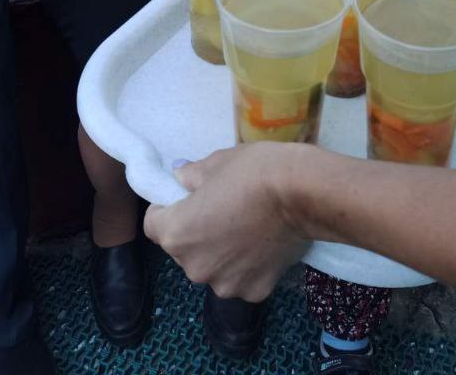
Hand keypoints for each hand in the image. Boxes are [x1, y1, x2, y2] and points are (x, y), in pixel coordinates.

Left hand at [144, 144, 309, 299]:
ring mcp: (225, 285)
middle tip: (222, 208)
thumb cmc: (253, 171)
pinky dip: (248, 265)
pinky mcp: (254, 292)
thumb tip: (179, 177)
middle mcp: (194, 267)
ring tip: (248, 227)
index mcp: (176, 233)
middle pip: (183, 248)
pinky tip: (265, 243)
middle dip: (195, 231)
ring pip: (213, 266)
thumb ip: (190, 176)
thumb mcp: (216, 162)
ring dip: (221, 252)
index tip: (187, 197)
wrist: (302, 193)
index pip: (153, 223)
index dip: (166, 207)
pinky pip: (241, 277)